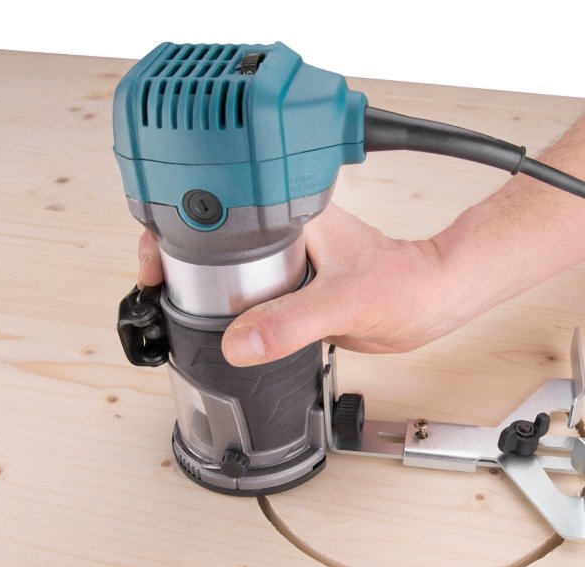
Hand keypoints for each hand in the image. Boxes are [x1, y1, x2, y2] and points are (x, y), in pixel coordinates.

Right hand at [136, 204, 463, 365]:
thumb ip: (292, 321)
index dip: (178, 226)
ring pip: (224, 271)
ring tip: (178, 305)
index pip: (219, 208)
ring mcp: (281, 261)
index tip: (156, 257)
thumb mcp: (345, 302)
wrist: (427, 304)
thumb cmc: (405, 284)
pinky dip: (226, 312)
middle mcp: (280, 232)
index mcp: (290, 213)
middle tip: (159, 286)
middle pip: (210, 239)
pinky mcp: (287, 289)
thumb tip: (240, 341)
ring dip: (201, 288)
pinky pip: (245, 298)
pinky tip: (217, 325)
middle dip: (177, 260)